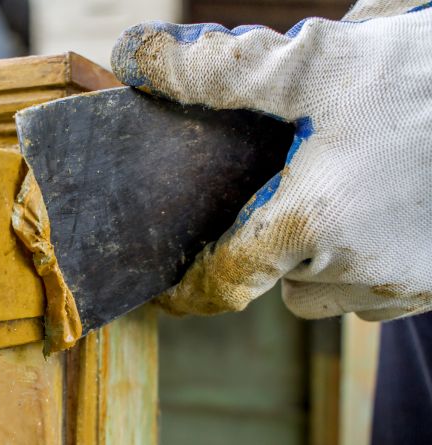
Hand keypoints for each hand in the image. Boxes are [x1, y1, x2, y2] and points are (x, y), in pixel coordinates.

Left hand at [110, 1, 431, 320]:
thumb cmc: (430, 79)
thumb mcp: (317, 64)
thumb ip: (222, 71)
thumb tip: (138, 57)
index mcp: (314, 225)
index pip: (227, 280)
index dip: (191, 288)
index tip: (170, 289)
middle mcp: (359, 271)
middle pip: (279, 278)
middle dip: (270, 245)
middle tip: (287, 189)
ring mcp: (406, 285)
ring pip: (328, 289)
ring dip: (319, 255)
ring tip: (341, 190)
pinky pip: (378, 290)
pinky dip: (364, 260)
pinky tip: (381, 207)